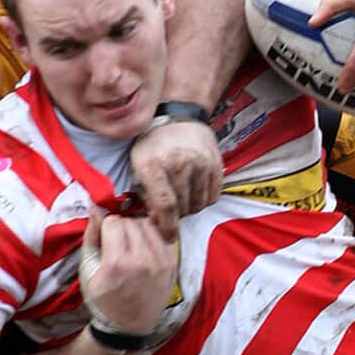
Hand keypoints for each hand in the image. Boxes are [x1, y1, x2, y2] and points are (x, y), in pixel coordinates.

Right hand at [79, 208, 177, 337]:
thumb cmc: (102, 299)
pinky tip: (143, 250)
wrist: (127, 326)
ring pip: (148, 225)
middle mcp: (143, 260)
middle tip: (116, 241)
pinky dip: (151, 238)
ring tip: (130, 244)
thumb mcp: (88, 269)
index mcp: (118, 263)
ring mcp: (161, 263)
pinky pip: (162, 236)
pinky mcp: (172, 265)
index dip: (106, 227)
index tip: (104, 237)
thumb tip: (97, 209)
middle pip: (132, 221)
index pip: (114, 221)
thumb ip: (91, 236)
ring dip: (137, 229)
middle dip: (121, 226)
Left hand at [128, 119, 221, 241]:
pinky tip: (194, 188)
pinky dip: (204, 198)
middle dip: (176, 215)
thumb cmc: (154, 145)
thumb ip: (144, 194)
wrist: (180, 118)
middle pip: (183, 209)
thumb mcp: (138, 166)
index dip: (168, 227)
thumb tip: (154, 221)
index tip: (169, 237)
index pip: (165, 206)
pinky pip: (213, 196)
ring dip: (190, 207)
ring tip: (182, 195)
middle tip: (171, 207)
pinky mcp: (216, 165)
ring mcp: (200, 164)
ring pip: (199, 205)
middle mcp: (179, 164)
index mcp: (154, 166)